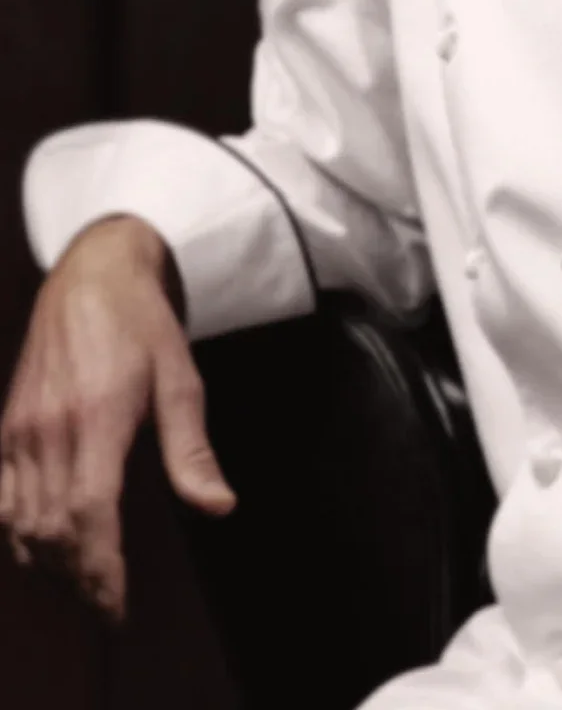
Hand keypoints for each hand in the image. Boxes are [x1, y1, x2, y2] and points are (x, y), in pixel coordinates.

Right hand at [0, 214, 236, 621]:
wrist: (92, 275)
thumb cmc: (144, 325)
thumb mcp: (181, 379)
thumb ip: (192, 449)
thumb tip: (218, 506)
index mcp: (97, 418)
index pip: (90, 516)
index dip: (102, 572)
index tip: (118, 608)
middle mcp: (49, 430)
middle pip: (52, 531)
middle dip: (79, 580)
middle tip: (108, 607)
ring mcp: (19, 431)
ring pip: (21, 524)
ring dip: (49, 565)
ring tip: (83, 586)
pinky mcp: (5, 428)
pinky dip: (16, 535)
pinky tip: (42, 550)